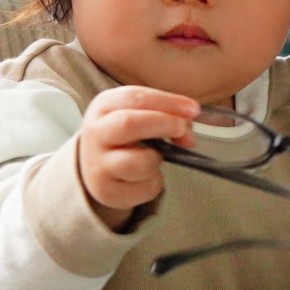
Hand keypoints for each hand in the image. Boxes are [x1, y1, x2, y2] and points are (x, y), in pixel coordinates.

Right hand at [78, 85, 203, 229]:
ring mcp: (99, 164)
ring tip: (155, 158)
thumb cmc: (125, 136)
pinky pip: (145, 187)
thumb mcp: (139, 116)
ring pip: (140, 162)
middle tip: (183, 129)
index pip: (134, 97)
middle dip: (164, 123)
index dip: (167, 102)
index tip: (193, 109)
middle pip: (129, 123)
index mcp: (103, 107)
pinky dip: (155, 182)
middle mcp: (95, 133)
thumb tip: (187, 134)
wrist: (95, 167)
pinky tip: (146, 177)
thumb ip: (166, 115)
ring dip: (157, 159)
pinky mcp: (107, 191)